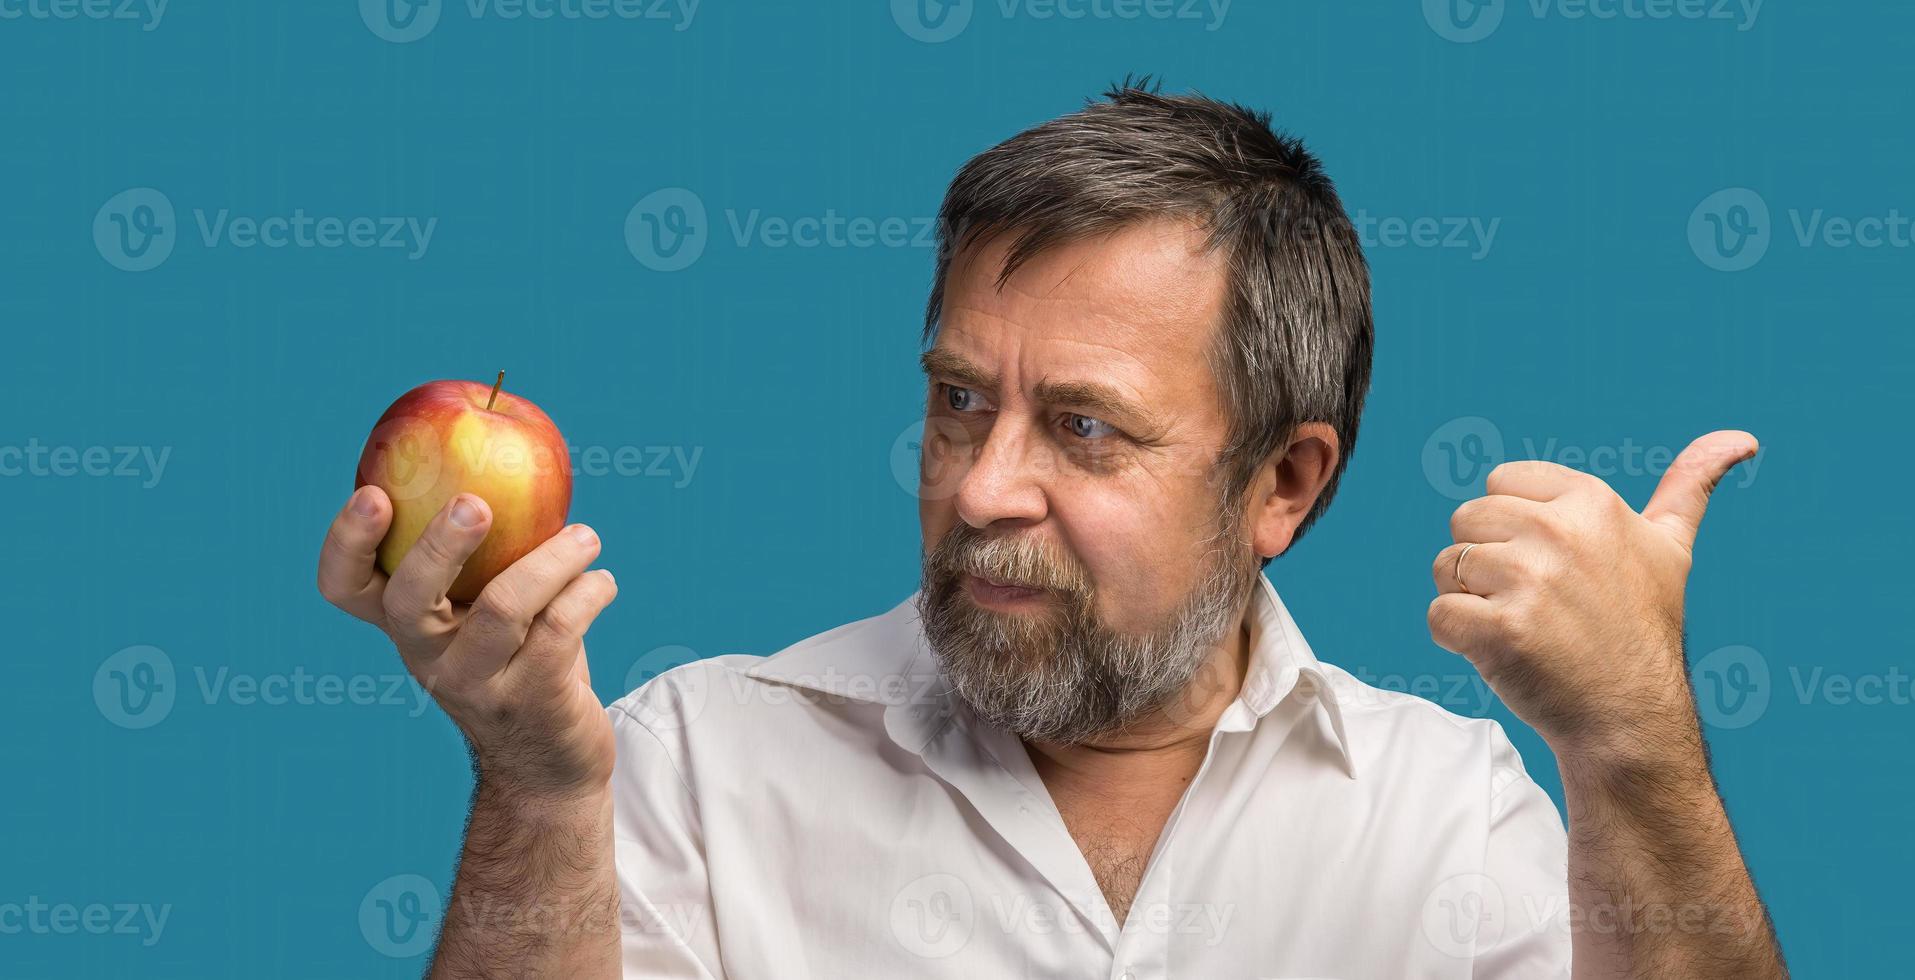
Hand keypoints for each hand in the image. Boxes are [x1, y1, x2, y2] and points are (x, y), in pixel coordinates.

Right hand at [317, 486, 618, 799]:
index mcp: (405, 625)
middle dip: (439, 546)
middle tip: (477, 503)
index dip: (346, 542)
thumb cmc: (518, 660)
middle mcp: (427, 656)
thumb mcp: (487, 610)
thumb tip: (510, 453)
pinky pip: (559, 631)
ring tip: (587, 537)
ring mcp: (476, 684)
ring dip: (553, 559)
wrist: (548, 765)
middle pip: (409, 599)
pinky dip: (588, 593)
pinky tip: (602, 582)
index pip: (344, 587)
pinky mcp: (531, 700)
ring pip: (504, 608)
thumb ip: (488, 554)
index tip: (372, 493)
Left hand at [1427, 430, 1758, 758]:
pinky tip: (1502, 653)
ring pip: (1446, 565)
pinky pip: (1438, 615)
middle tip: (1535, 602)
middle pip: (1467, 520)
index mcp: (1592, 501)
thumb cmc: (1642, 628)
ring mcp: (1529, 581)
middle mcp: (1560, 532)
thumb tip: (1741, 438)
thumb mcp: (1672, 548)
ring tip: (1521, 627)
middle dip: (1486, 562)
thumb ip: (1690, 486)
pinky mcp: (1500, 630)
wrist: (1630, 717)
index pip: (1499, 483)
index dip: (1514, 528)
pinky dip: (1457, 639)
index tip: (1554, 566)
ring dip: (1470, 599)